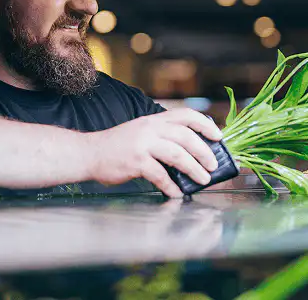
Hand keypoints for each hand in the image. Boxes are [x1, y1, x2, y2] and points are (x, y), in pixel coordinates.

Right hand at [85, 108, 222, 197]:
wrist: (90, 153)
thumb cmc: (118, 146)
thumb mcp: (142, 132)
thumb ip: (163, 137)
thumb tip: (192, 154)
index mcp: (154, 120)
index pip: (187, 115)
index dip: (206, 124)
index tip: (218, 136)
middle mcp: (150, 128)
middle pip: (186, 136)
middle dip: (204, 152)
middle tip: (212, 166)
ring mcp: (142, 144)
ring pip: (177, 155)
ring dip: (194, 169)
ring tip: (202, 180)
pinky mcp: (135, 161)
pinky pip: (160, 175)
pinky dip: (171, 186)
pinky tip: (177, 193)